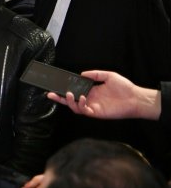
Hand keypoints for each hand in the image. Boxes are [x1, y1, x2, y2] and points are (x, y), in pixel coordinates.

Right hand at [46, 70, 160, 120]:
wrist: (136, 98)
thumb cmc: (124, 87)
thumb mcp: (108, 75)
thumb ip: (95, 74)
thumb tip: (81, 74)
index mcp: (91, 91)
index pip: (75, 91)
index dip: (65, 89)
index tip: (57, 85)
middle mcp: (89, 100)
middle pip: (70, 101)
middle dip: (59, 98)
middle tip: (51, 94)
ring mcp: (92, 107)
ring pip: (75, 107)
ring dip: (70, 101)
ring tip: (69, 94)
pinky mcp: (96, 113)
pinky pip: (84, 111)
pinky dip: (80, 105)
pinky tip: (82, 98)